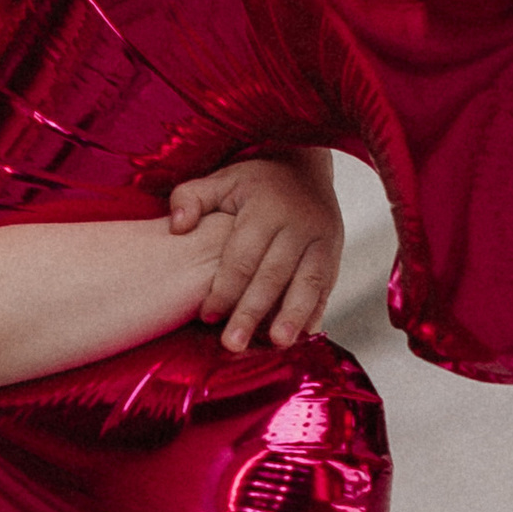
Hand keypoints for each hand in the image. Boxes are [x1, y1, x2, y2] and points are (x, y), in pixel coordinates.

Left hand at [168, 151, 344, 352]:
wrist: (303, 167)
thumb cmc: (252, 183)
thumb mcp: (220, 179)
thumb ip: (191, 197)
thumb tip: (177, 226)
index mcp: (266, 208)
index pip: (242, 256)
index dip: (224, 288)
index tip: (206, 316)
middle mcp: (298, 224)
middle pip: (273, 275)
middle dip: (253, 311)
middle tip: (233, 343)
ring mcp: (322, 240)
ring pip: (308, 282)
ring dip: (293, 316)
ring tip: (278, 343)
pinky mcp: (335, 253)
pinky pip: (327, 286)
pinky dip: (316, 312)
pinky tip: (303, 336)